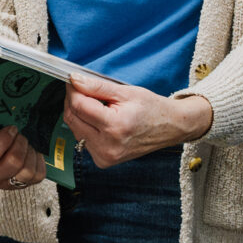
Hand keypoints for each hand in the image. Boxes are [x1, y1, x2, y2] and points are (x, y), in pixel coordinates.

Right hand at [0, 127, 47, 191]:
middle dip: (20, 143)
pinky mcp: (19, 186)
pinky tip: (31, 151)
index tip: (11, 128)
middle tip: (19, 133)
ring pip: (27, 172)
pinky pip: (37, 176)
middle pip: (12, 164)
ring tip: (25, 142)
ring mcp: (3, 185)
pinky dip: (38, 161)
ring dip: (30, 152)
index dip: (4, 140)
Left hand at [61, 75, 212, 166]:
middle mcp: (107, 146)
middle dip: (73, 100)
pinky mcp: (103, 161)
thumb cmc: (152, 109)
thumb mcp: (126, 92)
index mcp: (115, 126)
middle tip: (82, 89)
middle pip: (73, 118)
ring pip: (75, 129)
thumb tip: (74, 80)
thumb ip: (97, 86)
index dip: (73, 90)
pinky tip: (99, 120)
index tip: (74, 80)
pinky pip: (83, 140)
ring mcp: (104, 156)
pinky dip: (85, 127)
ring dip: (79, 114)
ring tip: (97, 105)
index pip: (79, 106)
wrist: (170, 128)